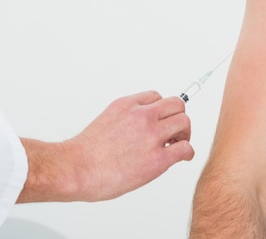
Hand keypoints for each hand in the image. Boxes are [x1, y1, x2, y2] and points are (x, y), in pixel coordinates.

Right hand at [17, 91, 193, 202]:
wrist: (77, 169)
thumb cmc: (85, 153)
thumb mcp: (106, 121)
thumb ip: (124, 120)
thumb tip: (135, 131)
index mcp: (126, 105)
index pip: (156, 96)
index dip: (161, 110)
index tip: (161, 121)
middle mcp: (141, 115)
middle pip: (176, 104)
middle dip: (177, 117)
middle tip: (174, 131)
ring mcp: (151, 135)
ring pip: (184, 121)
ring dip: (184, 133)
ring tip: (178, 143)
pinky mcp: (158, 158)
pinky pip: (185, 148)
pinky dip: (187, 152)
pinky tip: (182, 157)